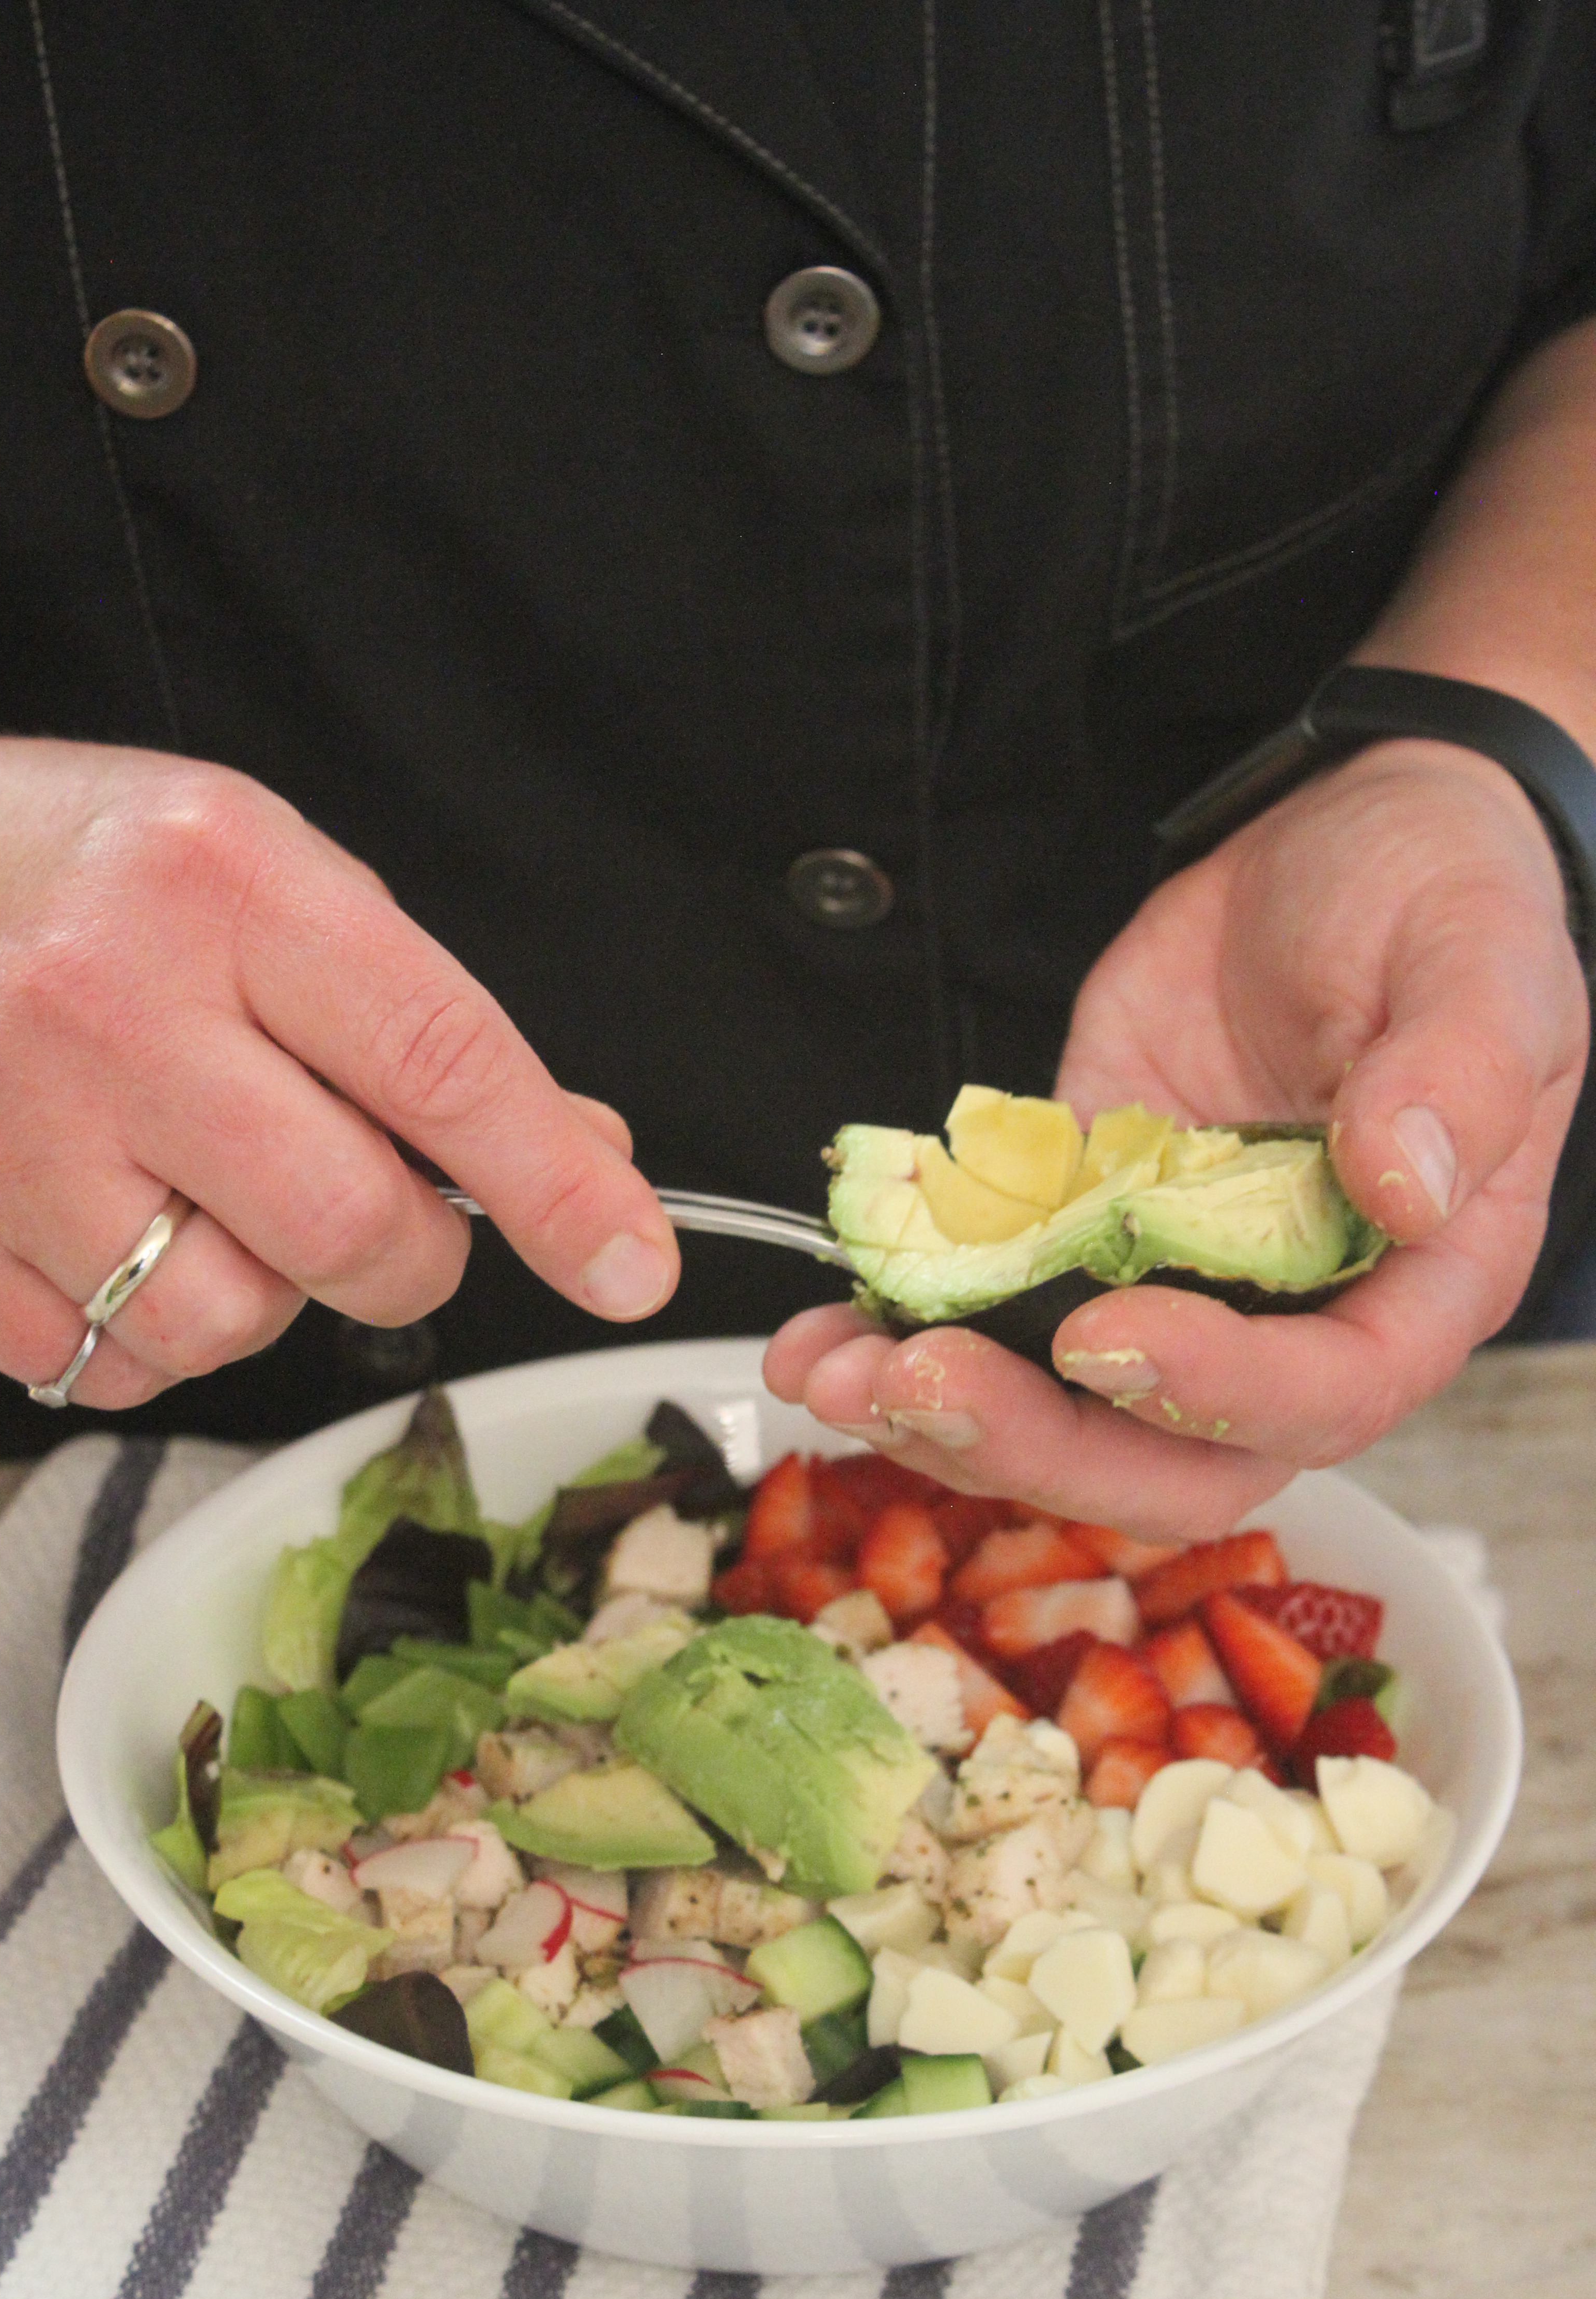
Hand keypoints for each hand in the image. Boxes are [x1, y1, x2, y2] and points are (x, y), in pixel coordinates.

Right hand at [0, 731, 677, 1405]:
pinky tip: (110, 1229)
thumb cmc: (69, 872)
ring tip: (208, 1197)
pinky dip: (145, 1329)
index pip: (437, 1060)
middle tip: (381, 1212)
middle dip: (408, 1255)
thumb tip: (581, 1161)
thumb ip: (417, 1021)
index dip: (557, 1185)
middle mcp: (105, 1005)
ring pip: (227, 1323)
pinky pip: (109, 1367)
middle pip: (345, 1228)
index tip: (632, 1261)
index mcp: (220, 884)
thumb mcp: (265, 879)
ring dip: (265, 1293)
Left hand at [766, 740, 1588, 1535]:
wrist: (1341, 840)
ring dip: (941, 1416)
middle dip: (1038, 1442)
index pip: (1324, 1397)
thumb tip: (1403, 1184)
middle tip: (918, 1384)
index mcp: (1412, 1288)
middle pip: (1171, 1458)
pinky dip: (900, 1331)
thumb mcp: (1480, 958)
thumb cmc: (1441, 902)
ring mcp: (1171, 1287)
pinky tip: (818, 1332)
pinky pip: (989, 1313)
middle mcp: (1289, 1324)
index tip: (1101, 1336)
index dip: (1214, 1390)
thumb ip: (1458, 1073)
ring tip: (829, 1374)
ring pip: (1064, 1416)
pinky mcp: (1076, 1235)